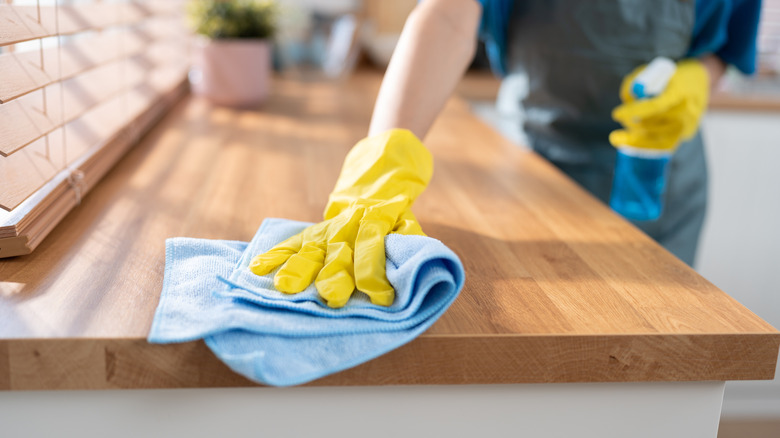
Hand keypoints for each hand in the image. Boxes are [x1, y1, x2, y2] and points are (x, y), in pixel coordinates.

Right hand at [249, 196, 422, 307]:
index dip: (375, 272)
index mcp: (376, 223)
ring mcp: (325, 231)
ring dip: (299, 270)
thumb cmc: (394, 218)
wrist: (374, 186)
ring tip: (286, 287)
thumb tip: (410, 272)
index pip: (373, 247)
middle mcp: (347, 227)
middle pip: (339, 253)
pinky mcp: (309, 233)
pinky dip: (273, 256)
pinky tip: (257, 268)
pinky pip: (290, 245)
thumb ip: (409, 245)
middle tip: (332, 297)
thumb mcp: (409, 225)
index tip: (380, 298)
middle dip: (336, 275)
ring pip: (311, 252)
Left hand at [610, 59, 709, 150]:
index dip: (634, 111)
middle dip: (630, 122)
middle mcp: (687, 110)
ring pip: (655, 136)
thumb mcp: (654, 70)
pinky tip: (630, 140)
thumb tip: (626, 98)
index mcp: (680, 91)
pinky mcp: (687, 132)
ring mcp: (688, 123)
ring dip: (637, 132)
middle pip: (653, 123)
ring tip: (628, 123)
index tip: (616, 114)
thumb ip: (636, 82)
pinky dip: (645, 143)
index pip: (655, 105)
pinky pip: (663, 144)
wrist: (700, 80)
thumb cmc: (672, 75)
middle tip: (620, 118)